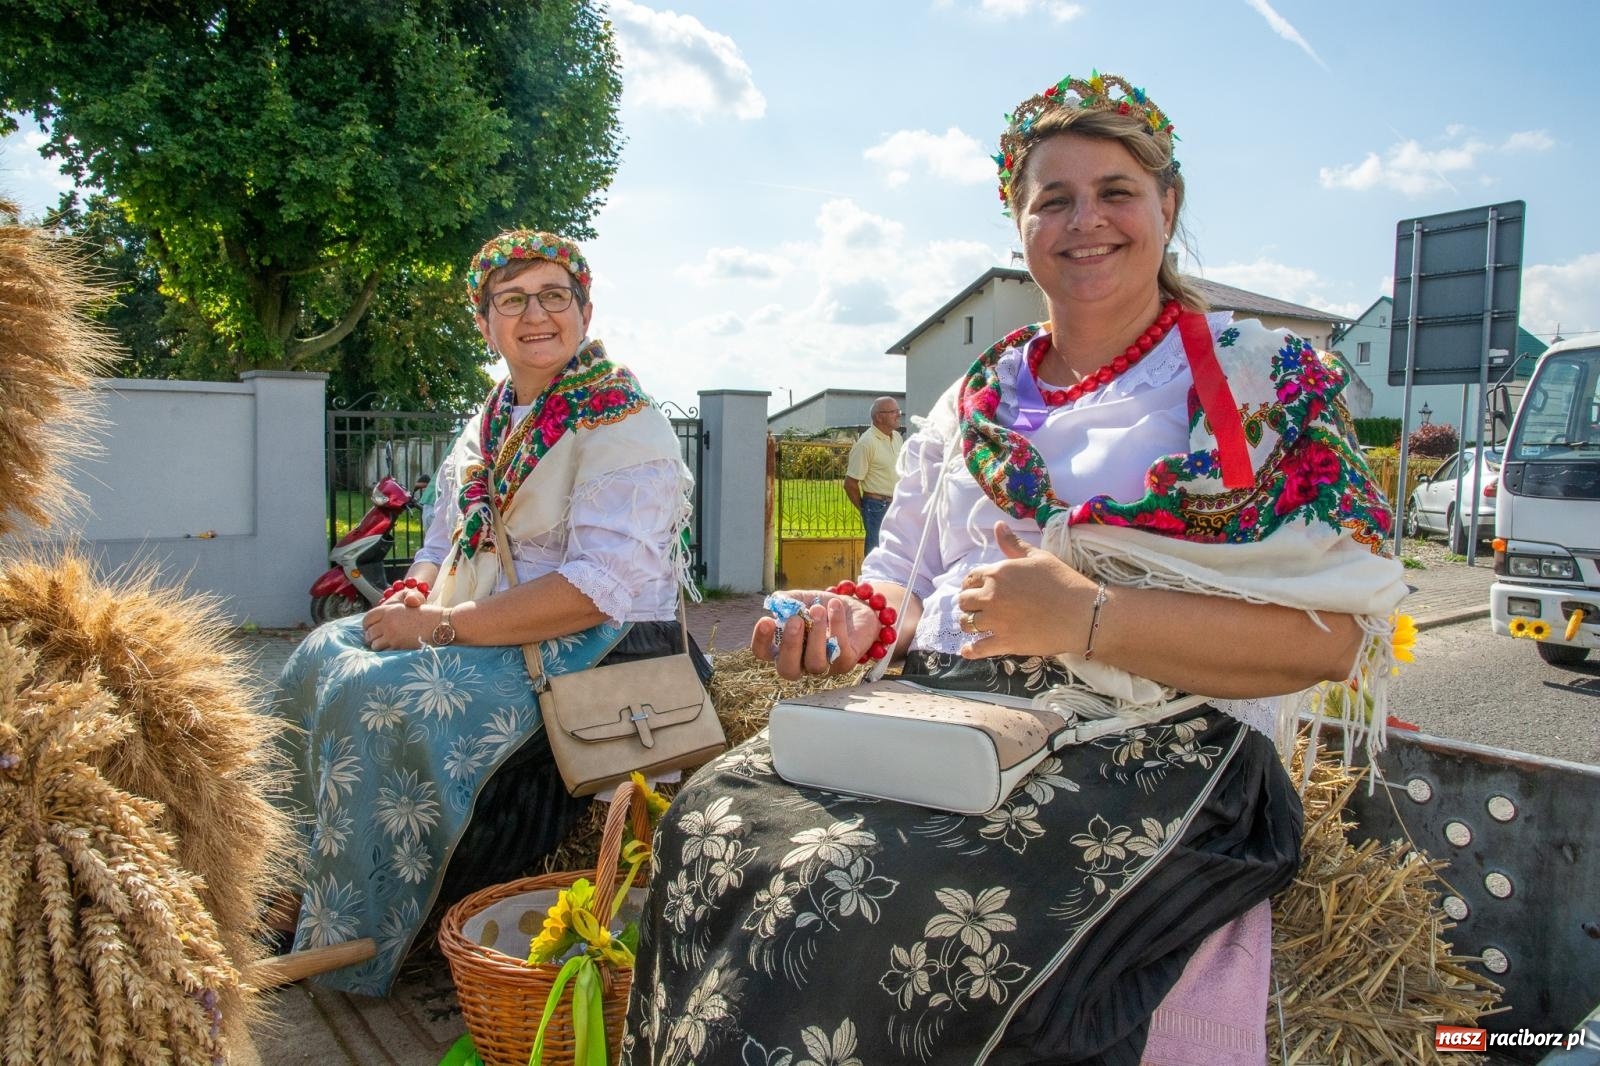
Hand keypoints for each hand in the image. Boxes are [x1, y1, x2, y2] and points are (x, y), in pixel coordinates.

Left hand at [363, 588, 440, 650]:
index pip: (367, 618)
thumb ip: (393, 614)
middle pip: (369, 632)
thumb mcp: (409, 608)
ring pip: (374, 644)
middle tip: (378, 639)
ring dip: (378, 645)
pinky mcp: (398, 646)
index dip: (367, 625)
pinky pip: (384, 651)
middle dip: (372, 637)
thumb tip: (381, 623)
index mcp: (389, 610)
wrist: (442, 624)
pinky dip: (386, 652)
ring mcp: (392, 635)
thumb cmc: (430, 616)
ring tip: (386, 645)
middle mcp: (387, 622)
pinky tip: (393, 649)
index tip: (370, 629)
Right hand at [750, 589, 881, 678]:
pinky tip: (835, 605)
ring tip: (818, 609)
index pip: (764, 653)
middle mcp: (801, 662)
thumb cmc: (823, 607)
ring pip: (815, 663)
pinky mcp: (845, 662)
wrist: (855, 608)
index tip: (767, 620)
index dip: (761, 640)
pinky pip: (839, 650)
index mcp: (784, 647)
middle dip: (790, 645)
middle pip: (787, 669)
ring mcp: (824, 666)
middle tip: (795, 620)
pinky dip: (836, 624)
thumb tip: (778, 601)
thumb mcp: (802, 599)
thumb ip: (787, 600)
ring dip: (816, 634)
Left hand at [956, 522, 1095, 658]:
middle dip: (969, 603)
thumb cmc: (1063, 581)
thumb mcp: (1038, 557)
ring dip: (968, 623)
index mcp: (997, 573)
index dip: (972, 584)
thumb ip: (1014, 544)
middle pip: (964, 601)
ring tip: (975, 625)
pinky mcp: (1005, 643)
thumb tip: (998, 525)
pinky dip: (970, 650)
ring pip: (967, 623)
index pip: (971, 578)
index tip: (977, 589)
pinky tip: (967, 650)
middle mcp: (991, 596)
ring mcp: (997, 621)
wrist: (1082, 613)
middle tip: (977, 607)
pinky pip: (978, 649)